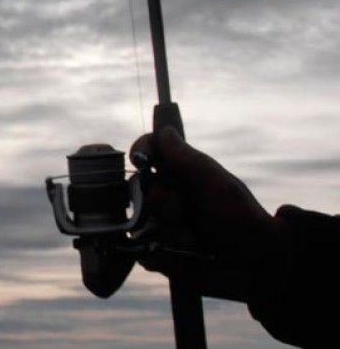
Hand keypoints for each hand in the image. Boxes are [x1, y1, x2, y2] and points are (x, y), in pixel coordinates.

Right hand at [129, 127, 286, 300]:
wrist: (258, 267)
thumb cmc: (244, 220)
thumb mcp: (218, 185)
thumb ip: (188, 159)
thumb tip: (165, 130)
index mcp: (183, 175)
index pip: (150, 152)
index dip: (141, 150)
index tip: (140, 157)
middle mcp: (168, 197)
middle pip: (140, 188)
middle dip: (165, 202)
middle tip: (190, 213)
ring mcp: (161, 226)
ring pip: (140, 221)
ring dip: (170, 232)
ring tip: (196, 241)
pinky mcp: (159, 255)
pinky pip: (143, 251)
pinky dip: (165, 254)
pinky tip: (187, 257)